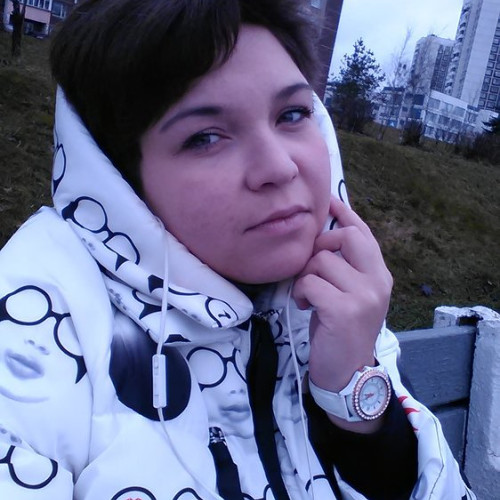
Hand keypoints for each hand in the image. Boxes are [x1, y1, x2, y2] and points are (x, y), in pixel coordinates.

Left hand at [293, 196, 392, 395]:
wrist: (347, 372)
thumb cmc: (342, 330)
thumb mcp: (350, 294)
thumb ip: (346, 267)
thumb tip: (328, 233)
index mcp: (379, 275)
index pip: (364, 234)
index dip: (346, 214)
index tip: (330, 202)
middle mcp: (377, 281)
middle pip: (345, 237)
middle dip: (320, 245)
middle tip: (311, 267)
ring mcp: (363, 295)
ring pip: (320, 260)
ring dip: (305, 276)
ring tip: (306, 295)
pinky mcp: (343, 310)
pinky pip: (310, 282)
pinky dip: (300, 292)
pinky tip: (303, 305)